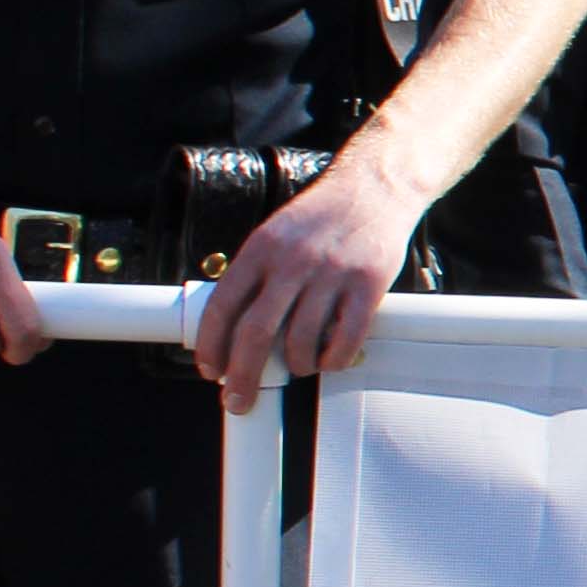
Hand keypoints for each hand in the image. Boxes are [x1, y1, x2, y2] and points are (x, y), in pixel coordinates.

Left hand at [197, 153, 424, 410]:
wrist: (376, 187)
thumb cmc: (323, 215)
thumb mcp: (277, 232)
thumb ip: (257, 274)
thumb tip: (233, 328)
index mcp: (262, 247)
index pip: (223, 306)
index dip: (212, 346)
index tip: (211, 370)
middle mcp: (293, 260)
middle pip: (257, 333)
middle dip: (243, 375)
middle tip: (240, 399)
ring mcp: (332, 273)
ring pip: (302, 341)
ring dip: (297, 365)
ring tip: (300, 365)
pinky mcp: (369, 285)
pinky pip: (345, 340)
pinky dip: (334, 360)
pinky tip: (331, 358)